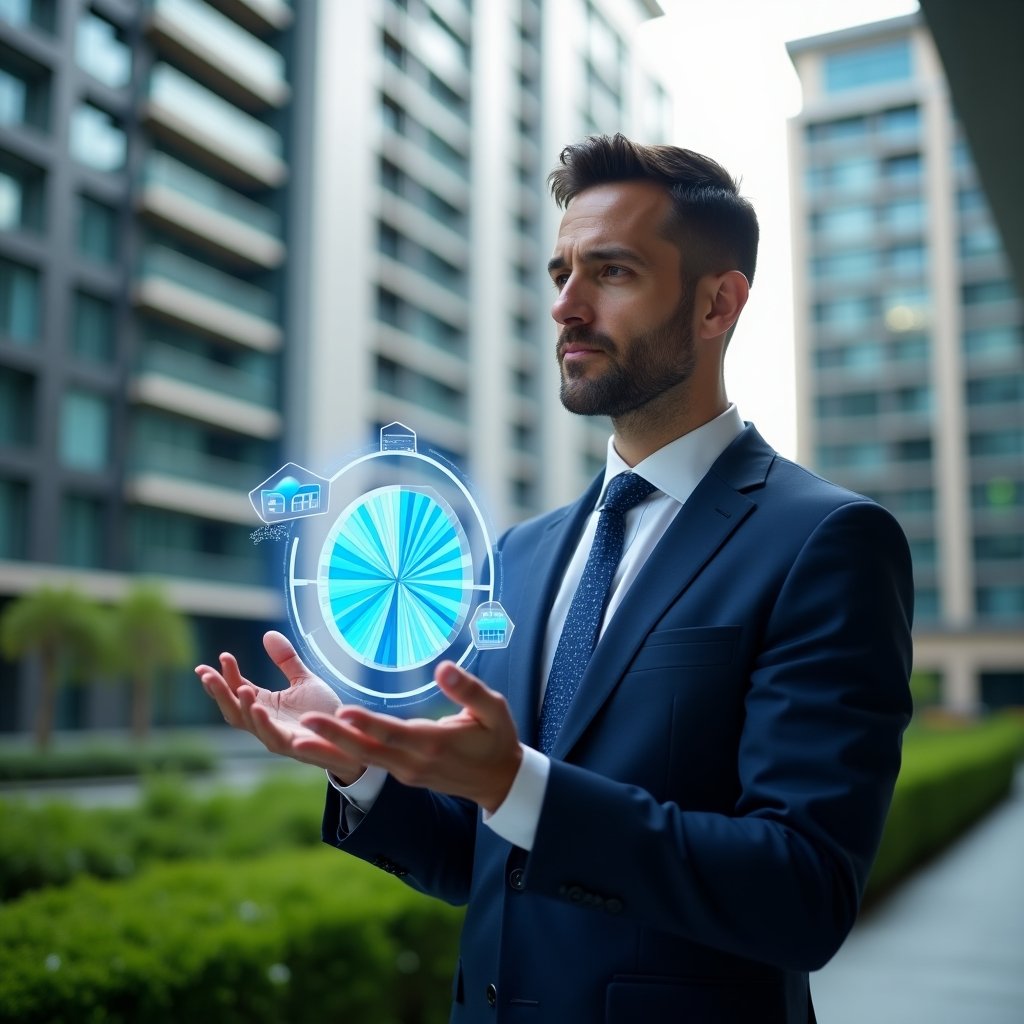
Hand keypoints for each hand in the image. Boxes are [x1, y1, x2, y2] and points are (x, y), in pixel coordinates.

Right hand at [195, 630, 364, 782]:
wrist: (349, 734)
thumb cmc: (323, 711)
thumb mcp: (304, 680)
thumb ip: (286, 660)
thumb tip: (268, 634)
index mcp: (264, 705)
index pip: (238, 689)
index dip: (227, 675)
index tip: (222, 656)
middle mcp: (264, 722)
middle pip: (233, 708)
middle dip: (218, 692)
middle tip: (206, 674)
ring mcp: (275, 735)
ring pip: (248, 723)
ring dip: (240, 706)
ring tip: (239, 687)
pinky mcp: (292, 746)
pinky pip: (272, 736)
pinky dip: (262, 723)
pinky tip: (257, 707)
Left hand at [296, 661, 522, 812]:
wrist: (500, 781)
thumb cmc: (498, 739)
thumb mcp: (493, 710)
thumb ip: (468, 689)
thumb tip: (443, 667)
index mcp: (435, 744)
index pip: (394, 732)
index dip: (367, 722)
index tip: (341, 710)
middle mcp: (415, 762)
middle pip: (369, 749)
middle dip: (334, 736)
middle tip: (303, 722)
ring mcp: (408, 771)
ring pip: (365, 759)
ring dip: (332, 748)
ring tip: (298, 738)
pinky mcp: (404, 773)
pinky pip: (371, 762)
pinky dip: (346, 754)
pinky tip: (323, 744)